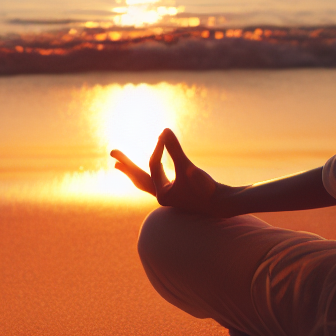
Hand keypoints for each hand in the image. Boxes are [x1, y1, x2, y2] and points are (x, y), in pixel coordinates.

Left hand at [111, 128, 225, 215]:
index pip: (154, 165)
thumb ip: (175, 149)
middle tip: (113, 154)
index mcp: (162, 194)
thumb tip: (163, 129)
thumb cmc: (205, 188)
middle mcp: (163, 197)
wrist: (223, 205)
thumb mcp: (188, 167)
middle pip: (140, 178)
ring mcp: (171, 196)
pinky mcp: (180, 193)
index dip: (159, 148)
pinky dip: (154, 173)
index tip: (164, 135)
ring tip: (118, 165)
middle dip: (127, 166)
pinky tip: (158, 166)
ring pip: (148, 181)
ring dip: (135, 172)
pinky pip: (161, 181)